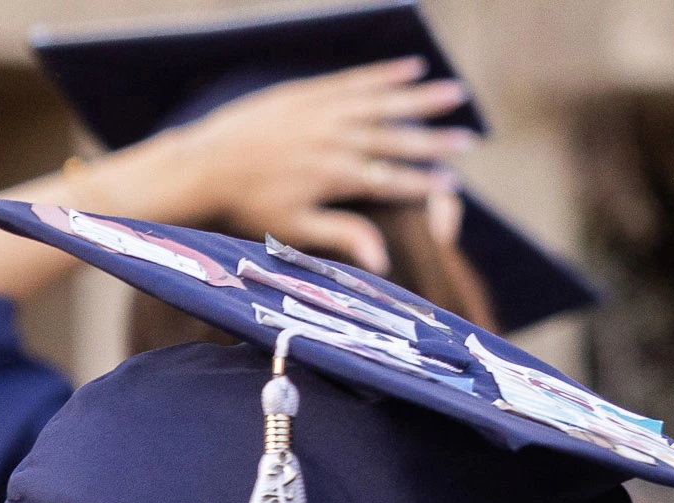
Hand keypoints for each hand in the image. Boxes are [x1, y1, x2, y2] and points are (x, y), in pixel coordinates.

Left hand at [108, 60, 476, 275]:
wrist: (203, 167)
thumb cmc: (246, 208)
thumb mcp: (292, 231)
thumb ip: (342, 238)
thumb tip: (384, 264)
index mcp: (335, 178)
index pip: (391, 182)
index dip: (424, 184)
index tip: (452, 186)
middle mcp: (335, 141)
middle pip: (396, 139)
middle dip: (435, 141)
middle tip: (470, 141)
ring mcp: (324, 112)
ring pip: (383, 103)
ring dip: (421, 99)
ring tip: (456, 94)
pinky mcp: (310, 93)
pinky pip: (356, 80)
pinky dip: (385, 74)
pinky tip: (412, 67)